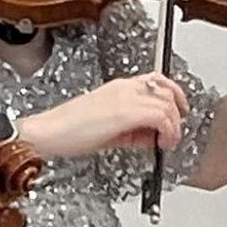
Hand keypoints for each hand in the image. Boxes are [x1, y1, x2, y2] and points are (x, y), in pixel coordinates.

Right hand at [19, 73, 186, 161]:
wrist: (48, 132)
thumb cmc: (70, 130)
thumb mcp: (108, 128)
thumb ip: (132, 130)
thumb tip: (152, 137)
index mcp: (119, 87)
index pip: (157, 81)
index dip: (174, 96)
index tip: (178, 115)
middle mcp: (124, 88)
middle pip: (167, 90)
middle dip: (177, 113)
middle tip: (175, 133)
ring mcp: (125, 98)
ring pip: (167, 104)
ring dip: (173, 127)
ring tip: (167, 143)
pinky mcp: (124, 113)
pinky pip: (160, 117)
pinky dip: (167, 132)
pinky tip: (160, 145)